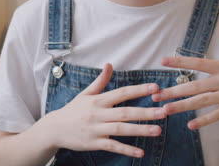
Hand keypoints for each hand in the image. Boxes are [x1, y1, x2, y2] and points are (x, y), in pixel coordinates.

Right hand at [47, 63, 166, 157]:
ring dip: (140, 130)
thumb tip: (109, 64)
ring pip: (121, 129)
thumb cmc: (73, 110)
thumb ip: (100, 81)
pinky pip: (112, 146)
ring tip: (158, 130)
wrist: (54, 129)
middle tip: (164, 111)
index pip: (121, 93)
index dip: (139, 90)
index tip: (155, 87)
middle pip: (124, 112)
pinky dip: (126, 149)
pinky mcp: (94, 143)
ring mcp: (96, 129)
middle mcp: (98, 114)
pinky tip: (141, 152)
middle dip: (145, 112)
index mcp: (98, 100)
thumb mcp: (85, 94)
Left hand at [152, 21, 218, 129]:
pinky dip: (203, 120)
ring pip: (202, 101)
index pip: (199, 62)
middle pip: (195, 85)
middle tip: (155, 96)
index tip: (162, 61)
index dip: (180, 61)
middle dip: (173, 91)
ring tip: (165, 110)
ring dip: (182, 106)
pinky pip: (217, 115)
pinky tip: (190, 125)